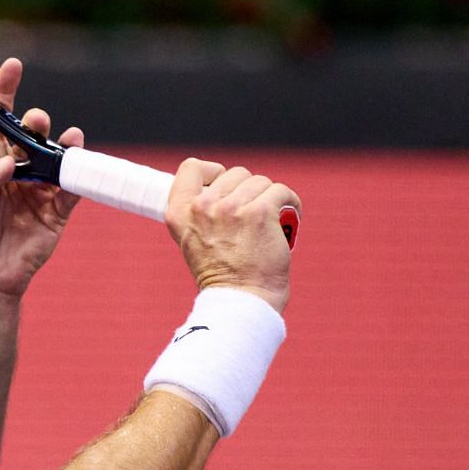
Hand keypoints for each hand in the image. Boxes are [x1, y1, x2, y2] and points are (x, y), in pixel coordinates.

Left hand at [0, 58, 84, 302]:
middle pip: (30, 136)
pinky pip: (72, 188)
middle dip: (35, 124)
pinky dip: (78, 175)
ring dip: (62, 144)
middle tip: (36, 121)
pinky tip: (79, 160)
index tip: (13, 67)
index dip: (5, 93)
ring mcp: (38, 188)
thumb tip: (9, 161)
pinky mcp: (56, 210)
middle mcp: (16, 169)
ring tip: (66, 137)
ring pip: (55, 158)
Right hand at [164, 159, 300, 313]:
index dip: (212, 173)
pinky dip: (290, 205)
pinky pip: (281, 191)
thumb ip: (202, 213)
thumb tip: (224, 185)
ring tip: (269, 224)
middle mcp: (201, 207)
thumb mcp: (195, 241)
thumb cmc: (223, 276)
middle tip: (252, 219)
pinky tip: (287, 221)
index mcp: (178, 214)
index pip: (190, 168)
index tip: (225, 189)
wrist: (242, 302)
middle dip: (249, 192)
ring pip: (260, 182)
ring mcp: (229, 208)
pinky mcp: (258, 212)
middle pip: (235, 173)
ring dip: (269, 200)